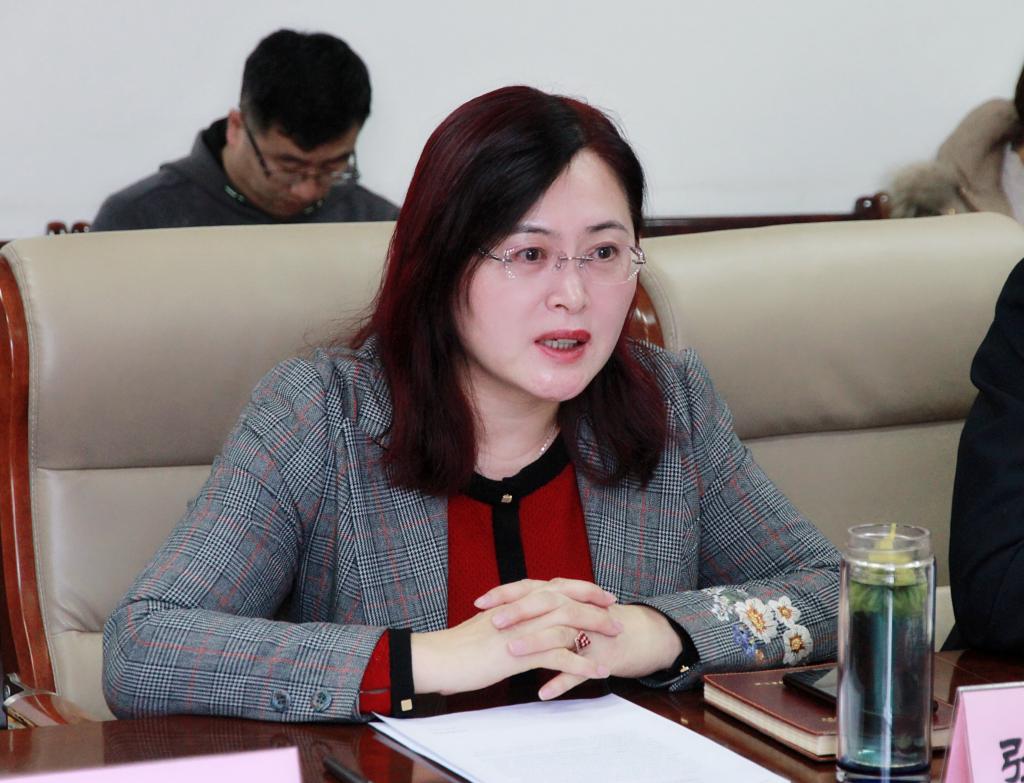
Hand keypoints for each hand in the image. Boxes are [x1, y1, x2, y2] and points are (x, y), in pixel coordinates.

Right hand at [410, 604, 611, 696]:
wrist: (439, 658)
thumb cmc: (458, 647)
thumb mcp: (488, 625)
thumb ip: (508, 618)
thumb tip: (521, 621)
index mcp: (515, 600)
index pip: (556, 586)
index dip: (581, 589)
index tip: (601, 594)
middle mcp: (523, 609)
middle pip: (569, 600)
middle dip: (596, 607)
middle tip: (616, 615)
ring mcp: (524, 630)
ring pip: (570, 625)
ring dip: (596, 632)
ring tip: (615, 641)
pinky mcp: (522, 654)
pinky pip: (561, 657)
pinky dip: (583, 664)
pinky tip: (598, 672)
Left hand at [475, 579, 683, 699]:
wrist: (634, 636)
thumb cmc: (590, 623)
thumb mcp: (562, 609)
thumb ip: (535, 607)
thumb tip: (495, 611)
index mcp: (562, 595)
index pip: (530, 588)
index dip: (505, 594)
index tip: (479, 603)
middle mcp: (575, 609)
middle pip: (546, 604)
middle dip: (520, 612)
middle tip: (494, 622)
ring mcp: (589, 633)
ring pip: (562, 635)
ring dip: (537, 643)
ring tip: (512, 654)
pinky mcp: (599, 656)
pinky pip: (580, 670)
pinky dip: (562, 680)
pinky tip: (543, 692)